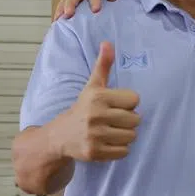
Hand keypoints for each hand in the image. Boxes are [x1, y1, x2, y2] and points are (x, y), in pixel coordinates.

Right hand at [60, 42, 141, 161]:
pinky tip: (106, 143)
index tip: (115, 105)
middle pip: (136, 119)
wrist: (58, 136)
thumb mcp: (92, 86)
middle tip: (113, 120)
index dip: (128, 103)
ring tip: (110, 131)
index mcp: (98, 96)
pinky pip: (124, 152)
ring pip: (132, 136)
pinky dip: (119, 149)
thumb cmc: (82, 108)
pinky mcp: (94, 152)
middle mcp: (95, 115)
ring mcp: (94, 135)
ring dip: (125, 135)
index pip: (135, 99)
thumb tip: (108, 43)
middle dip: (128, 120)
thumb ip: (103, 66)